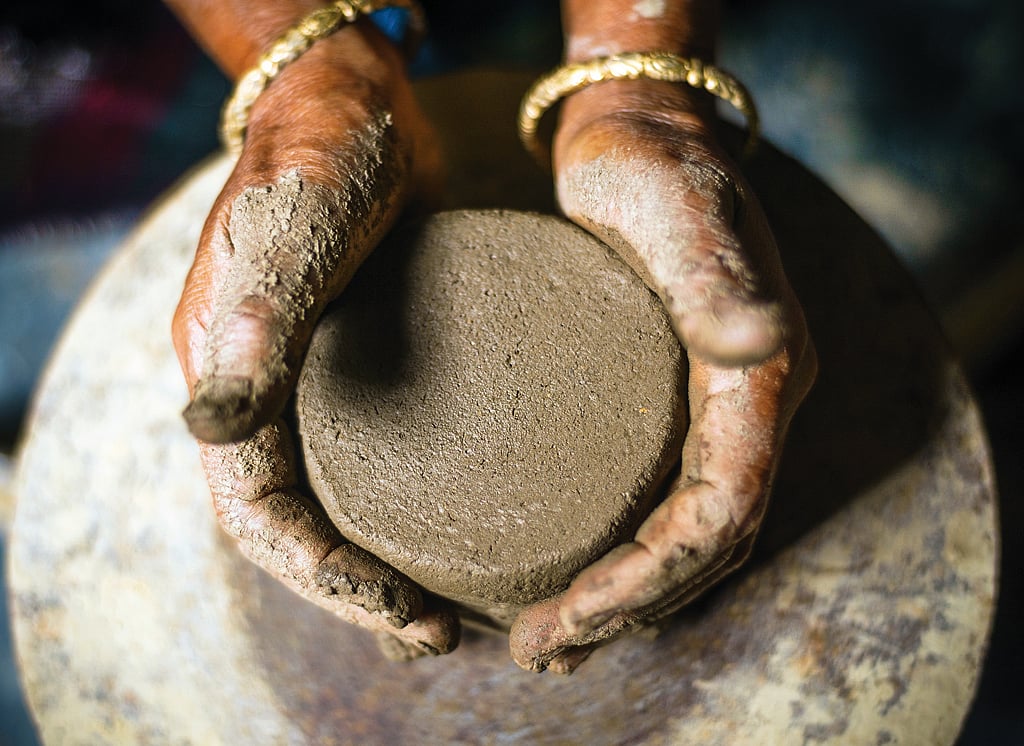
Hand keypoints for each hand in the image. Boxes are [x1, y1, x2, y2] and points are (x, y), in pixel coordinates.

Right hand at [170, 22, 456, 658]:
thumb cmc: (317, 156)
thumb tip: (210, 430)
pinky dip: (415, 509)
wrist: (356, 104)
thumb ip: (254, 330)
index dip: (321, 577)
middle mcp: (268, 397)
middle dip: (357, 593)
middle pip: (298, 529)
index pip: (260, 515)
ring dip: (384, 566)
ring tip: (446, 612)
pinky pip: (382, 460)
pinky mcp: (370, 368)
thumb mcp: (285, 235)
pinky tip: (466, 527)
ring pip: (339, 505)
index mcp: (230, 381)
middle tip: (435, 634)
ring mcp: (317, 387)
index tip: (399, 610)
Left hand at [510, 78, 816, 672]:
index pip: (719, 515)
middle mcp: (745, 410)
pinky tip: (564, 577)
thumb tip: (761, 342)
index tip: (572, 614)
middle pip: (701, 550)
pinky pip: (654, 503)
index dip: (651, 580)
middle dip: (627, 610)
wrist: (640, 138)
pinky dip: (615, 556)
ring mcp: (708, 412)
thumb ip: (720, 276)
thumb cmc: (653, 167)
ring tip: (550, 642)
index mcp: (761, 381)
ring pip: (682, 541)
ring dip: (623, 601)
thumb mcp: (681, 209)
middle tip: (544, 648)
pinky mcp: (666, 406)